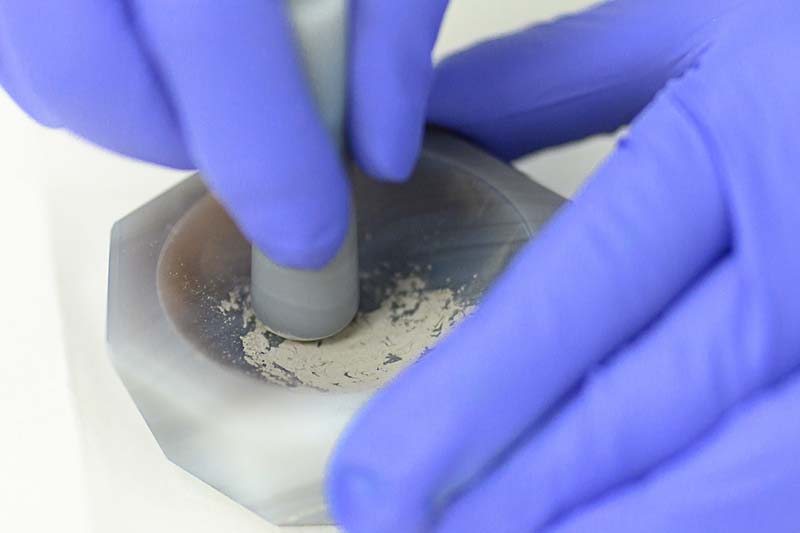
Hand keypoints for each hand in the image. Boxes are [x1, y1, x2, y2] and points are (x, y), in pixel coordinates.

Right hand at [0, 0, 447, 267]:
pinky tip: (162, 57)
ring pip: (43, 68)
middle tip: (261, 146)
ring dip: (140, 116)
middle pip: (90, 67)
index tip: (312, 236)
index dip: (266, 160)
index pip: (210, 32)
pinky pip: (20, 49)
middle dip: (187, 143)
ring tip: (215, 90)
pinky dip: (97, 80)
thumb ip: (389, 31)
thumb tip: (380, 152)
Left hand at [327, 1, 799, 530]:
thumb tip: (423, 132)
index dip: (467, 405)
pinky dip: (700, 525)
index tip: (373, 481)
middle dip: (516, 501)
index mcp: (747, 131)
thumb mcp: (698, 14)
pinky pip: (796, 488)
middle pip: (643, 412)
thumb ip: (549, 83)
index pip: (575, 297)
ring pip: (741, 483)